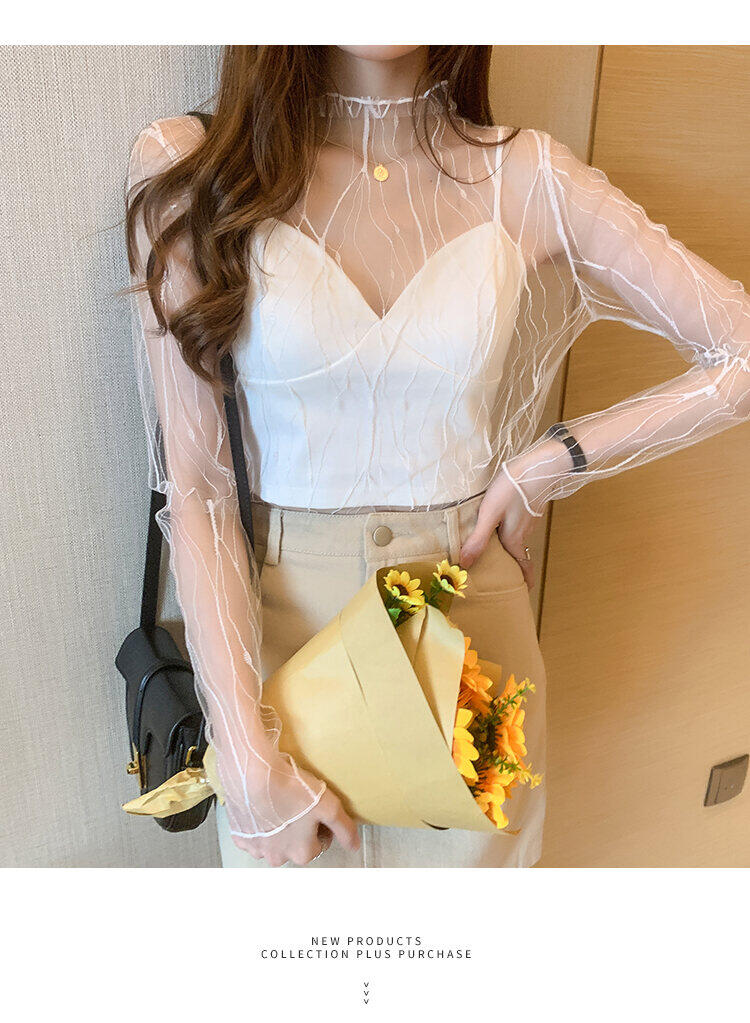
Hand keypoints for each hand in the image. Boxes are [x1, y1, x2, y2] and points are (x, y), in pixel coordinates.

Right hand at [230, 766, 359, 866]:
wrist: (253, 774)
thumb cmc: (291, 789)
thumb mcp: (329, 806)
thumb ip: (345, 828)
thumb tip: (354, 846)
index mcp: (301, 853)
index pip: (320, 843)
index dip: (321, 824)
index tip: (316, 807)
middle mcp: (277, 857)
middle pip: (295, 844)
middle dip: (298, 828)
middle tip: (297, 803)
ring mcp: (255, 847)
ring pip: (273, 840)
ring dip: (277, 827)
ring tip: (279, 801)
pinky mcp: (238, 834)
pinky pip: (252, 832)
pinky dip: (258, 822)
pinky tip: (262, 804)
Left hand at [459, 469, 540, 588]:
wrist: (540, 465)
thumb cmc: (514, 488)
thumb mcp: (490, 513)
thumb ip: (478, 538)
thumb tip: (465, 564)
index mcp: (515, 538)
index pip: (523, 566)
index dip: (525, 579)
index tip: (525, 591)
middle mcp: (524, 532)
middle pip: (518, 553)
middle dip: (512, 565)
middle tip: (502, 574)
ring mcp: (528, 519)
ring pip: (517, 538)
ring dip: (509, 547)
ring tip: (494, 550)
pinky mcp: (528, 506)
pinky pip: (518, 525)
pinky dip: (510, 530)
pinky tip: (499, 523)